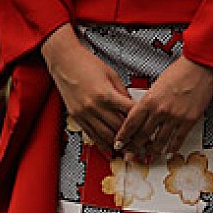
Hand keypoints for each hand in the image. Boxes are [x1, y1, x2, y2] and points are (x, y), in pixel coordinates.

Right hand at [42, 24, 131, 157]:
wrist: (64, 61)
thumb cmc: (86, 63)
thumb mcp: (111, 75)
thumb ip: (122, 93)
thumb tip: (132, 107)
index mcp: (106, 95)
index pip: (129, 114)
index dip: (141, 122)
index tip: (148, 127)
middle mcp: (94, 107)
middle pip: (119, 129)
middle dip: (133, 138)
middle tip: (143, 144)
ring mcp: (84, 114)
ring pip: (106, 137)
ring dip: (119, 146)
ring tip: (130, 151)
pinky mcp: (77, 117)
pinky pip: (92, 136)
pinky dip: (103, 145)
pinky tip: (111, 150)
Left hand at [113, 56, 212, 161]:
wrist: (199, 67)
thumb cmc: (179, 71)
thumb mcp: (156, 84)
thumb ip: (149, 100)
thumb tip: (142, 114)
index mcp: (149, 99)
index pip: (131, 123)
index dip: (123, 136)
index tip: (118, 144)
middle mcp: (160, 110)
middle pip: (143, 135)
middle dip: (135, 147)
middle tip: (130, 155)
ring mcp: (174, 117)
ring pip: (159, 141)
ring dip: (152, 151)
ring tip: (148, 157)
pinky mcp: (189, 120)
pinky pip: (178, 139)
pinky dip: (172, 148)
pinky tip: (168, 152)